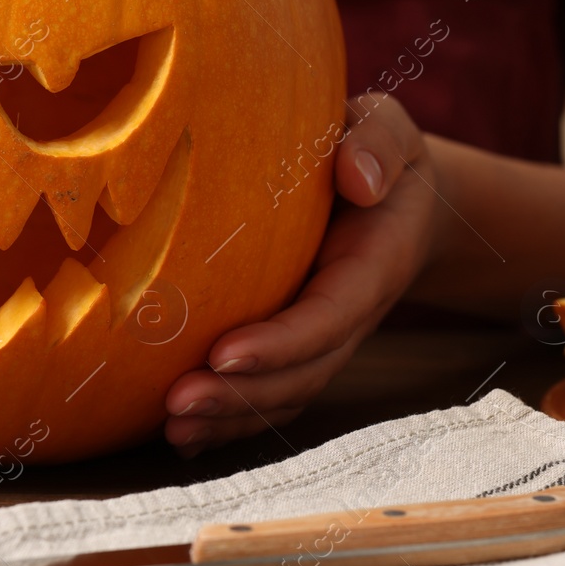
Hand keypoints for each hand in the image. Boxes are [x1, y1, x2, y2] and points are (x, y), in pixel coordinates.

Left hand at [163, 95, 443, 455]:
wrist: (393, 193)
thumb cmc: (371, 150)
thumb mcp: (387, 128)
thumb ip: (376, 142)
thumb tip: (357, 177)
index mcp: (371, 264)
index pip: (327, 316)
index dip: (280, 344)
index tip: (224, 355)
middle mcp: (349, 313)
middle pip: (301, 373)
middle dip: (241, 395)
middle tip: (176, 402)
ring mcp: (324, 337)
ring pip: (283, 395)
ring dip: (229, 418)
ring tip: (171, 426)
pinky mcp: (297, 345)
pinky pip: (268, 394)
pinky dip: (229, 421)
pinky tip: (179, 437)